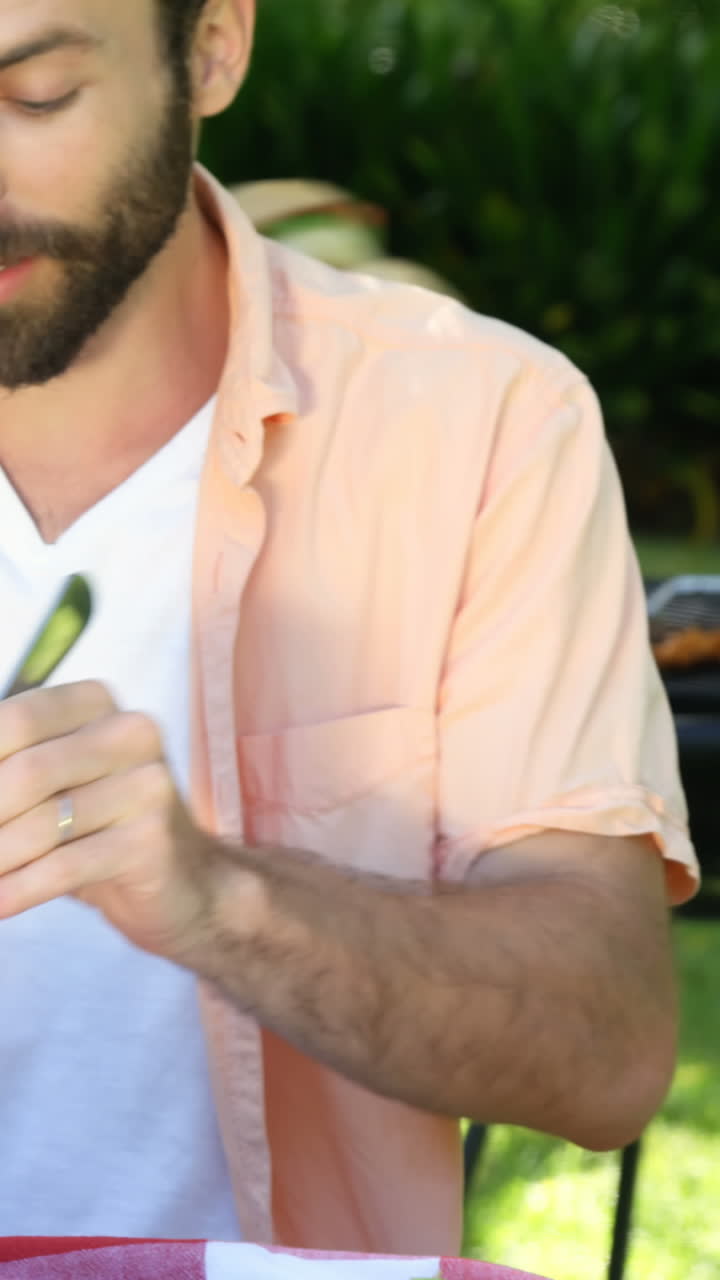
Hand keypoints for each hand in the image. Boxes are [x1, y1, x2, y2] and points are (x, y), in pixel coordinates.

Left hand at [0, 680, 227, 962]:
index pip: (14, 720)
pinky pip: (66, 866)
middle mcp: (131, 731)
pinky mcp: (152, 839)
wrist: (182, 885)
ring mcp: (148, 784)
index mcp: (96, 703)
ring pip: (43, 824)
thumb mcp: (46, 785)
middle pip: (26, 772)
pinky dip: (18, 889)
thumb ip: (3, 770)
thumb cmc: (95, 828)